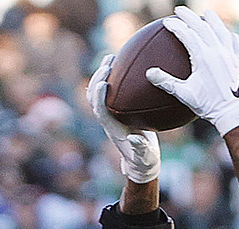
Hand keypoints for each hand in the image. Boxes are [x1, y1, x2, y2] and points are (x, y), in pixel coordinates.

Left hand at [85, 54, 161, 182]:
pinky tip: (120, 64)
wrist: (141, 161)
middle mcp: (108, 120)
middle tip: (108, 62)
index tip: (104, 82)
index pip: (100, 111)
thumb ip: (141, 148)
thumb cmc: (144, 159)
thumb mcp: (145, 156)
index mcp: (113, 129)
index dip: (99, 97)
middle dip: (98, 79)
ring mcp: (110, 115)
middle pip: (94, 98)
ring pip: (98, 93)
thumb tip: (135, 139)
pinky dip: (111, 77)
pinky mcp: (116, 111)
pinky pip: (109, 92)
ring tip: (110, 57)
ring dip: (101, 75)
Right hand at [148, 7, 238, 136]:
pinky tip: (228, 34)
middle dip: (189, 17)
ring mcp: (229, 54)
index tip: (167, 22)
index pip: (187, 34)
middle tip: (180, 10)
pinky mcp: (238, 61)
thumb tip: (149, 73)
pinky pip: (234, 43)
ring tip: (207, 13)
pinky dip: (229, 36)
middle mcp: (217, 51)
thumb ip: (166, 82)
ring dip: (212, 20)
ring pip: (220, 31)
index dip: (176, 26)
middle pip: (202, 27)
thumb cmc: (207, 105)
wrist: (233, 113)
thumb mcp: (184, 94)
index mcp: (203, 57)